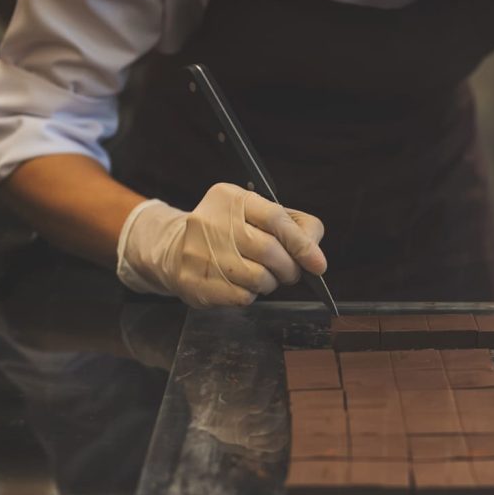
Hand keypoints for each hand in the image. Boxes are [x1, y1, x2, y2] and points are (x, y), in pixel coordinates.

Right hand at [116, 183, 325, 307]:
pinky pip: (242, 296)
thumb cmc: (230, 232)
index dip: (301, 244)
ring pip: (258, 278)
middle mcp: (210, 222)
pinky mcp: (194, 282)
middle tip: (290, 272)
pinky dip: (251, 294)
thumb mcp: (258, 215)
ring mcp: (199, 253)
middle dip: (289, 268)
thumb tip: (315, 257)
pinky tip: (242, 284)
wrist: (175, 249)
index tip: (318, 264)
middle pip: (270, 251)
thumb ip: (294, 226)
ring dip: (271, 282)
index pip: (275, 218)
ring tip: (263, 276)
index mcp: (230, 198)